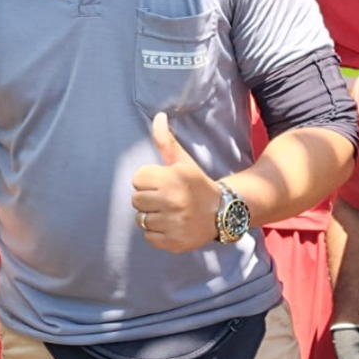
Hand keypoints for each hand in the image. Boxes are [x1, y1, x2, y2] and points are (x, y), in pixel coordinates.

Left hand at [131, 112, 219, 252]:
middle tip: (165, 198)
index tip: (162, 183)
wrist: (222, 213)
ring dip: (151, 216)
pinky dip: (156, 233)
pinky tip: (171, 225)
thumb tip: (158, 116)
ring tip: (168, 212)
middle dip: (148, 198)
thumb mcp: (184, 162)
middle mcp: (172, 201)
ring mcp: (173, 224)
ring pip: (140, 219)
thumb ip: (166, 141)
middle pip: (136, 199)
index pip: (137, 179)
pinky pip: (148, 237)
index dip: (148, 180)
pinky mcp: (173, 242)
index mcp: (173, 179)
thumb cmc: (197, 184)